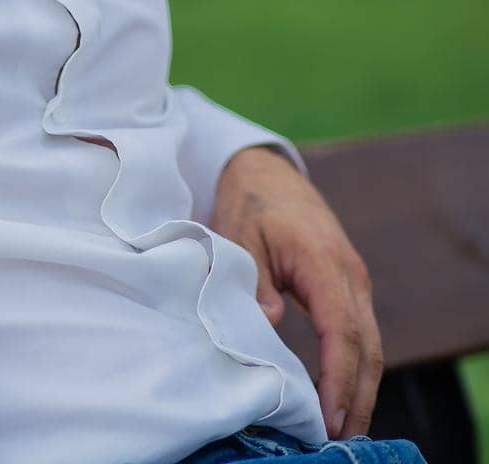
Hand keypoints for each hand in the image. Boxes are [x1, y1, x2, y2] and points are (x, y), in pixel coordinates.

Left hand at [209, 145, 383, 443]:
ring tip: (343, 432)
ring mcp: (354, 280)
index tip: (330, 417)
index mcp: (323, 260)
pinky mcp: (349, 287)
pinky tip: (342, 398)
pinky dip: (357, 369)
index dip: (339, 377)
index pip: (342, 330)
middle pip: (368, 346)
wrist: (265, 171)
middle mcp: (350, 273)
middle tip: (341, 441)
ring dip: (362, 389)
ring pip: (371, 345)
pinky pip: (361, 334)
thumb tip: (269, 326)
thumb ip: (253, 282)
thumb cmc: (248, 204)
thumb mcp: (238, 236)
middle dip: (358, 398)